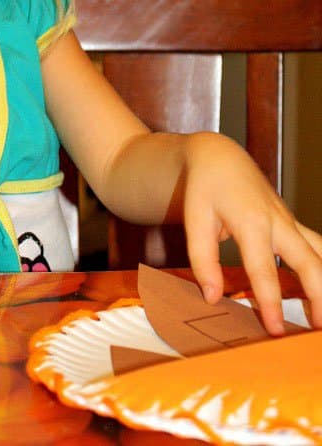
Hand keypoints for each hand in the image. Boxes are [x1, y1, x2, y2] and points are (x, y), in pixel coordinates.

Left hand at [183, 133, 321, 334]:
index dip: (270, 302)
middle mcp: (279, 223)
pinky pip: (318, 247)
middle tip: (316, 330)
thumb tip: (213, 297)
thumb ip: (203, 260)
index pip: (264, 271)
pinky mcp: (292, 224)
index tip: (274, 329)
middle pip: (311, 264)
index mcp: (253, 223)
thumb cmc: (205, 190)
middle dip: (319, 298)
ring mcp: (290, 223)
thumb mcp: (195, 221)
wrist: (219, 159)